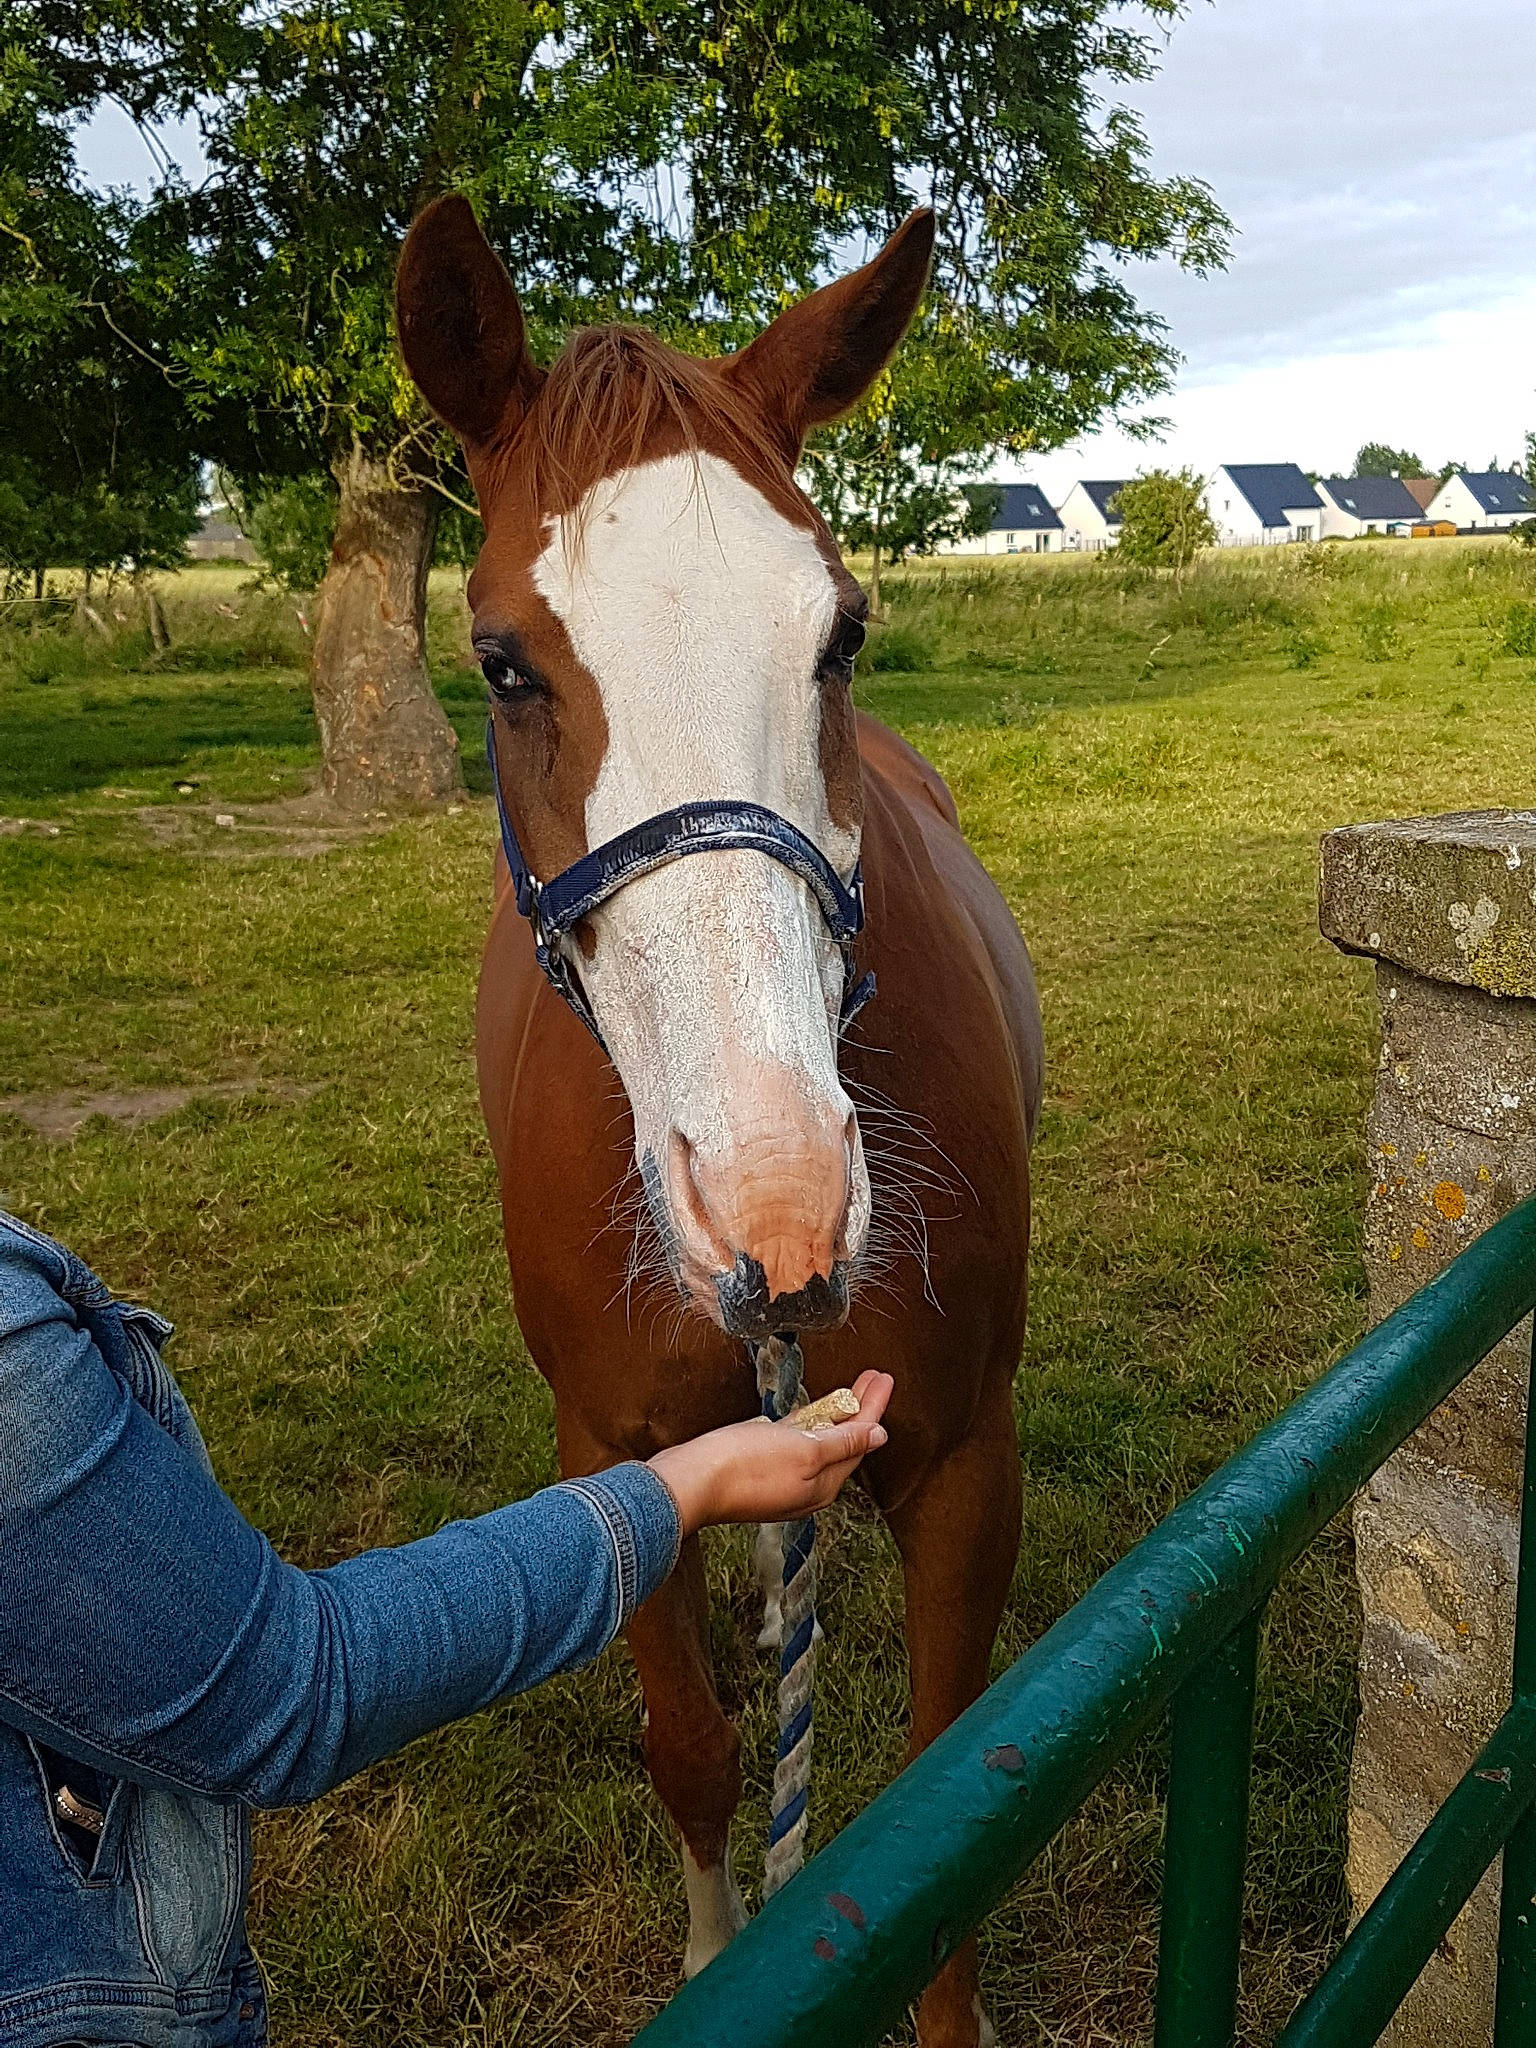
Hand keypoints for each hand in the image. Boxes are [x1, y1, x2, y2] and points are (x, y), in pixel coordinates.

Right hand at [648, 1371, 892, 1537]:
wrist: (690, 1483)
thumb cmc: (744, 1468)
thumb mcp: (804, 1451)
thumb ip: (842, 1444)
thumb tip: (878, 1436)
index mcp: (824, 1484)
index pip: (860, 1440)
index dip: (873, 1407)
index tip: (884, 1378)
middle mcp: (808, 1484)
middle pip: (843, 1440)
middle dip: (861, 1408)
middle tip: (874, 1377)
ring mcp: (784, 1476)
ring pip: (820, 1440)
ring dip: (837, 1412)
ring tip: (851, 1388)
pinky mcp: (761, 1465)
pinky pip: (796, 1442)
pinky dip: (810, 1424)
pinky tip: (812, 1412)